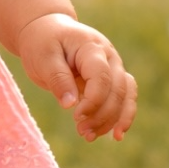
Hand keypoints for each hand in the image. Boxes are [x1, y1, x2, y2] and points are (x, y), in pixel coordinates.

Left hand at [17, 13, 136, 141]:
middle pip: (117, 90)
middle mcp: (109, 57)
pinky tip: (115, 135)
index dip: (94, 100)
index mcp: (92, 47)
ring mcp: (114, 68)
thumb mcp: (43, 57)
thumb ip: (58, 78)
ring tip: (89, 136)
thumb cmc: (43, 42)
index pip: (102, 77)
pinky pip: (124, 99)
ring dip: (112, 120)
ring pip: (125, 96)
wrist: (48, 31)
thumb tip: (70, 105)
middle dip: (102, 115)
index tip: (76, 116)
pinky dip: (122, 116)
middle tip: (81, 132)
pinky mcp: (111, 80)